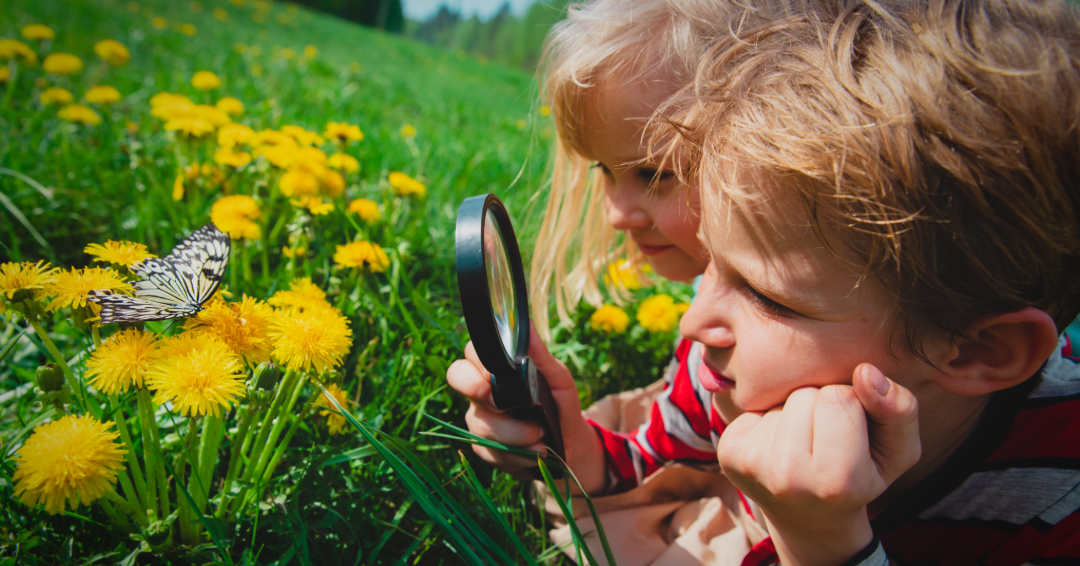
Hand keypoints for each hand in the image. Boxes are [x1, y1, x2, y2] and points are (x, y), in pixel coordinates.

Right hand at [446, 323, 605, 492]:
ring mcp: (479, 420)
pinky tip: (533, 451)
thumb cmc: (561, 406)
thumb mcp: (559, 380)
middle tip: (502, 404)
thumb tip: (528, 327)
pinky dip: (516, 454)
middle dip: (475, 389)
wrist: (570, 447)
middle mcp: (481, 392)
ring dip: (514, 434)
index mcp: (496, 370)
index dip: (479, 361)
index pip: (472, 352)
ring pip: (479, 423)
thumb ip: (542, 356)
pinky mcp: (484, 448)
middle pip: (456, 377)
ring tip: (540, 436)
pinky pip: (489, 450)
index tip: (497, 373)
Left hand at [716, 363, 919, 565]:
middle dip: (822, 406)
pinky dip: (772, 416)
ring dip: (796, 410)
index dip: (853, 406)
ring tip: (805, 442)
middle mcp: (786, 477)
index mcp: (835, 482)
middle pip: (806, 394)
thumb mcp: (897, 452)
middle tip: (827, 440)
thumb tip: (866, 371)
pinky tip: (779, 443)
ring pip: (781, 396)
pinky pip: (756, 403)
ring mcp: (751, 464)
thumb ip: (900, 410)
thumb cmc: (860, 478)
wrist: (809, 518)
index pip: (840, 397)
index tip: (853, 436)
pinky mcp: (729, 450)